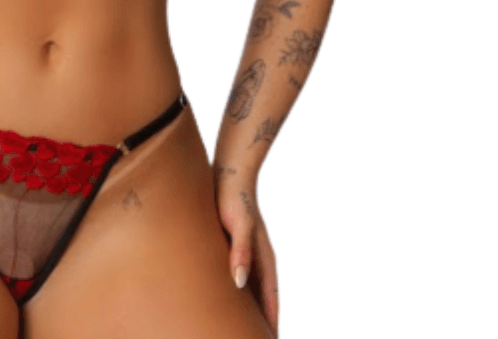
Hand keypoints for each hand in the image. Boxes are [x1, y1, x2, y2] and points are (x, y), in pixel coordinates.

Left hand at [215, 173, 278, 336]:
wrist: (227, 174)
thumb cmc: (232, 199)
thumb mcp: (239, 225)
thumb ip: (241, 252)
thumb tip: (240, 283)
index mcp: (264, 259)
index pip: (271, 299)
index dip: (271, 321)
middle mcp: (258, 260)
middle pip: (263, 299)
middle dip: (261, 320)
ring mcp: (247, 254)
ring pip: (250, 290)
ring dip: (249, 309)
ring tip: (241, 327)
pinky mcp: (233, 246)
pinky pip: (238, 276)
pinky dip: (236, 292)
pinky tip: (227, 298)